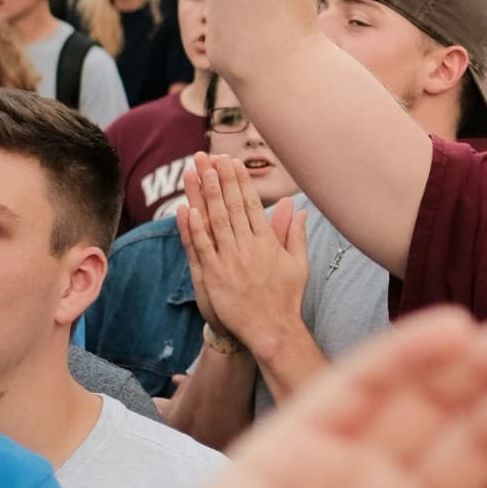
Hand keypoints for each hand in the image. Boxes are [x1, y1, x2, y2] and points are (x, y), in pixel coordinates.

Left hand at [179, 157, 309, 359]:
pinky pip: (202, 248)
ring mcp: (230, 261)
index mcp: (268, 242)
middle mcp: (248, 247)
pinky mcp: (215, 276)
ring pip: (215, 221)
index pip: (251, 204)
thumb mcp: (298, 263)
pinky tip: (187, 209)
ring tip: (197, 172)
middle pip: (231, 206)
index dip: (240, 182)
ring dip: (205, 194)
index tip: (232, 163)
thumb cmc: (286, 298)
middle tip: (211, 157)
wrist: (272, 330)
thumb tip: (299, 209)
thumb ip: (295, 234)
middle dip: (220, 179)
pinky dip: (195, 228)